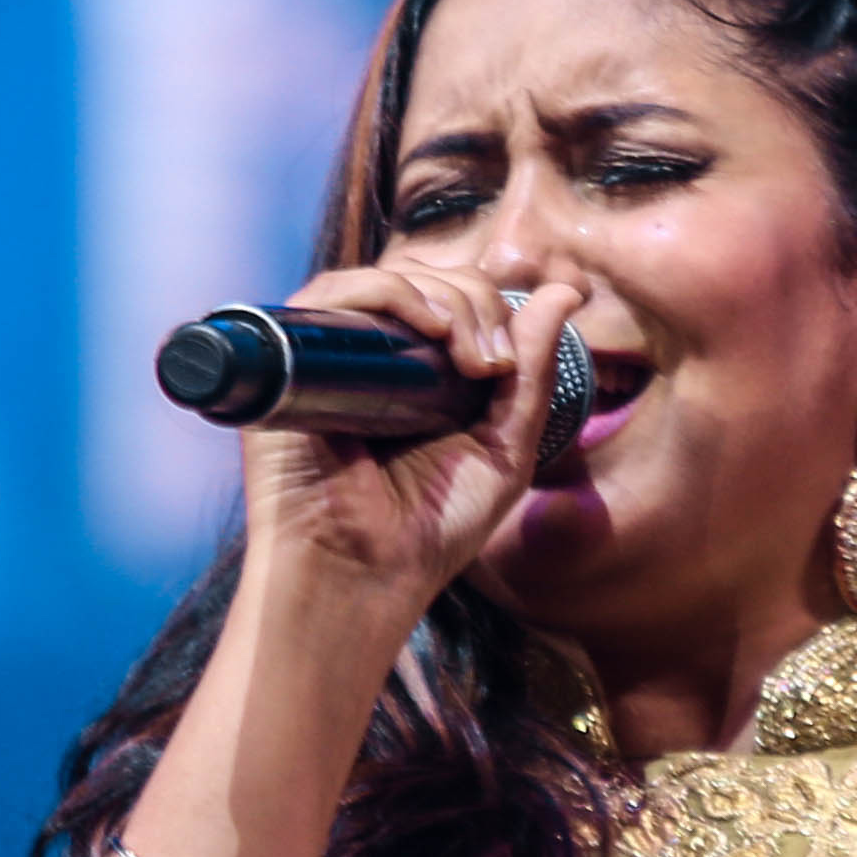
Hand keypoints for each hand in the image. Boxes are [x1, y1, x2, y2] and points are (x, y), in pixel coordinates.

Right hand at [235, 261, 580, 636]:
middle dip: (476, 304)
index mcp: (418, 374)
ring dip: (443, 299)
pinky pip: (332, 293)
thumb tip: (565, 292)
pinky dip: (387, 292)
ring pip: (387, 280)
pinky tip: (427, 327)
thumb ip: (533, 372)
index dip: (490, 306)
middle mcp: (371, 357)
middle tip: (493, 365)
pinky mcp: (291, 361)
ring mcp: (330, 356)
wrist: (366, 576)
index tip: (510, 364)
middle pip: (425, 280)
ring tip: (469, 357)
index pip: (453, 298)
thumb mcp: (504, 446)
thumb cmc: (429, 529)